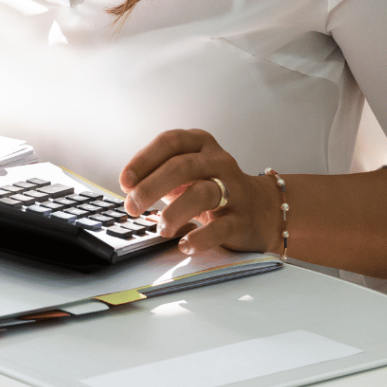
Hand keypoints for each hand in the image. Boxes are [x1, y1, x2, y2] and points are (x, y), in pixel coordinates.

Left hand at [119, 129, 276, 256]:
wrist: (261, 209)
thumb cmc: (213, 187)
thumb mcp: (187, 172)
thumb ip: (159, 173)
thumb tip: (129, 187)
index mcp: (200, 143)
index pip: (170, 142)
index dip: (144, 160)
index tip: (125, 181)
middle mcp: (218, 161)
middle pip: (182, 167)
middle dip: (151, 187)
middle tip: (132, 207)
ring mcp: (234, 189)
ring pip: (202, 193)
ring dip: (174, 212)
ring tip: (161, 227)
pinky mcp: (242, 219)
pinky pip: (221, 228)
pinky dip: (200, 238)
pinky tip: (184, 245)